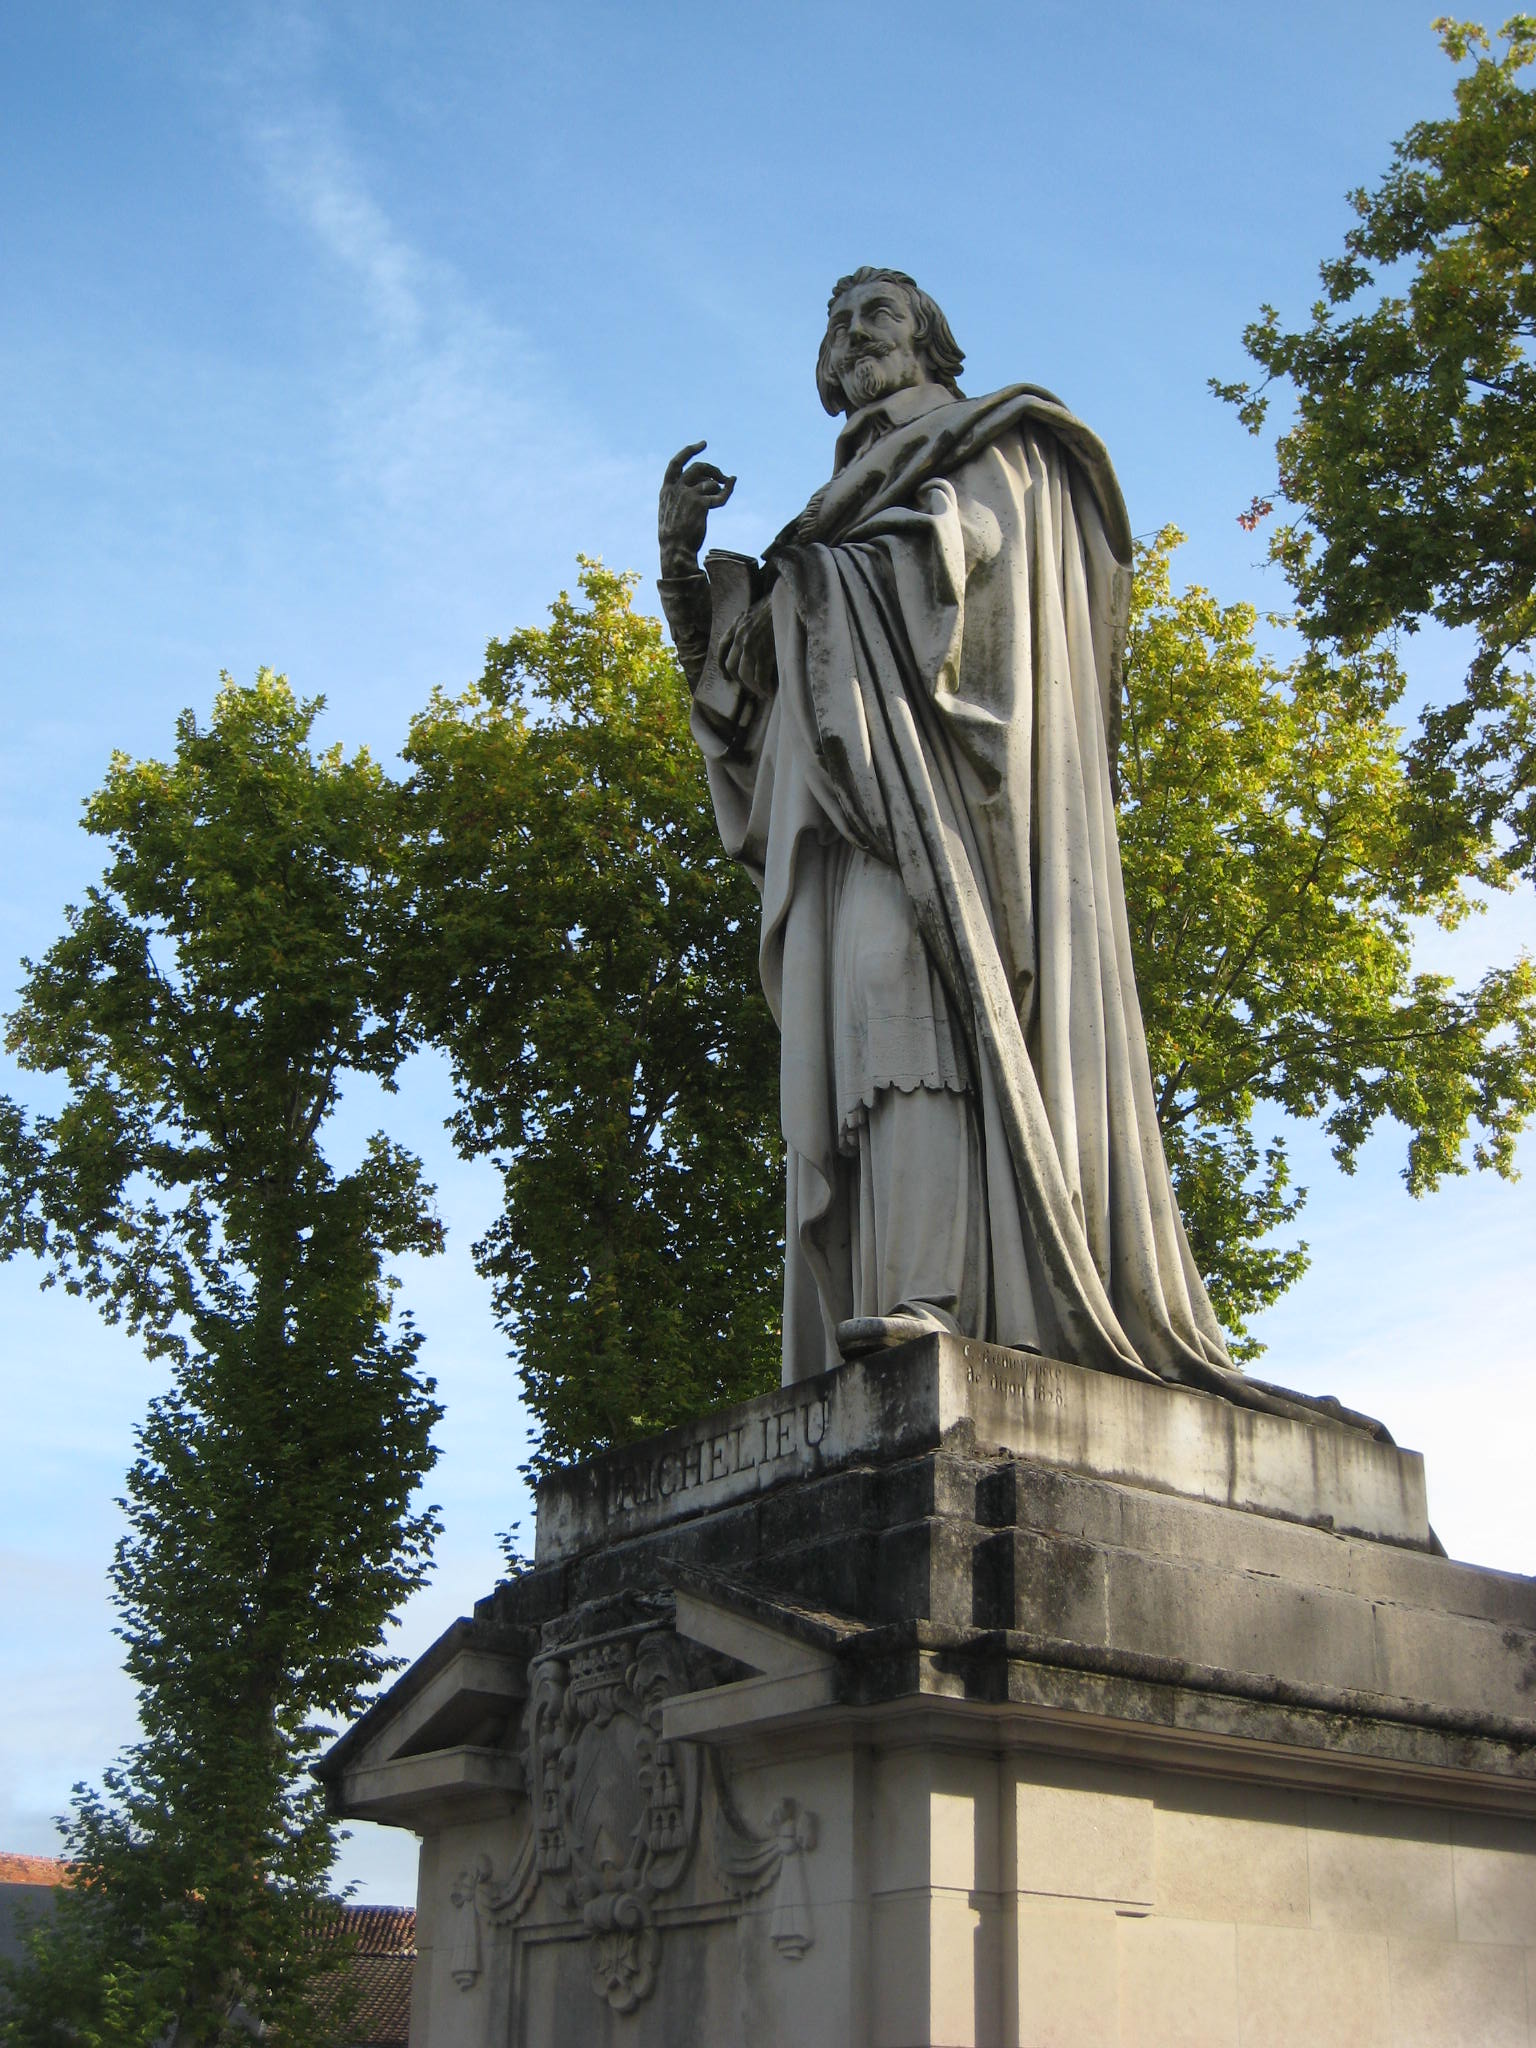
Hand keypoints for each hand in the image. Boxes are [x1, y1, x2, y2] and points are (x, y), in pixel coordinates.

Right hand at [659, 441, 735, 576]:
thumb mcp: (671, 511)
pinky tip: (732, 484)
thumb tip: (709, 484)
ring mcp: (688, 495)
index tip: (703, 444)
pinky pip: (719, 495)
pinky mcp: (701, 505)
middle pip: (698, 468)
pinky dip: (727, 491)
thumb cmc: (674, 535)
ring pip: (710, 482)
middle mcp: (677, 489)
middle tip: (721, 475)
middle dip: (712, 468)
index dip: (690, 451)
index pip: (676, 463)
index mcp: (667, 489)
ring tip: (720, 495)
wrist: (675, 550)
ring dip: (719, 486)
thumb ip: (682, 495)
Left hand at [720, 594, 776, 699]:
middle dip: (737, 680)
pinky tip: (769, 692)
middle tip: (747, 688)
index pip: (722, 647)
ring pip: (743, 674)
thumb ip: (749, 624)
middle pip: (730, 666)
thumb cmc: (778, 604)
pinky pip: (760, 676)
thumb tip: (753, 638)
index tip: (726, 675)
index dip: (722, 664)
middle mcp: (740, 635)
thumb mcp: (756, 611)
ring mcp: (751, 645)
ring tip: (759, 693)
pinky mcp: (764, 652)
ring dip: (751, 687)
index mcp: (737, 624)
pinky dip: (763, 687)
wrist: (790, 597)